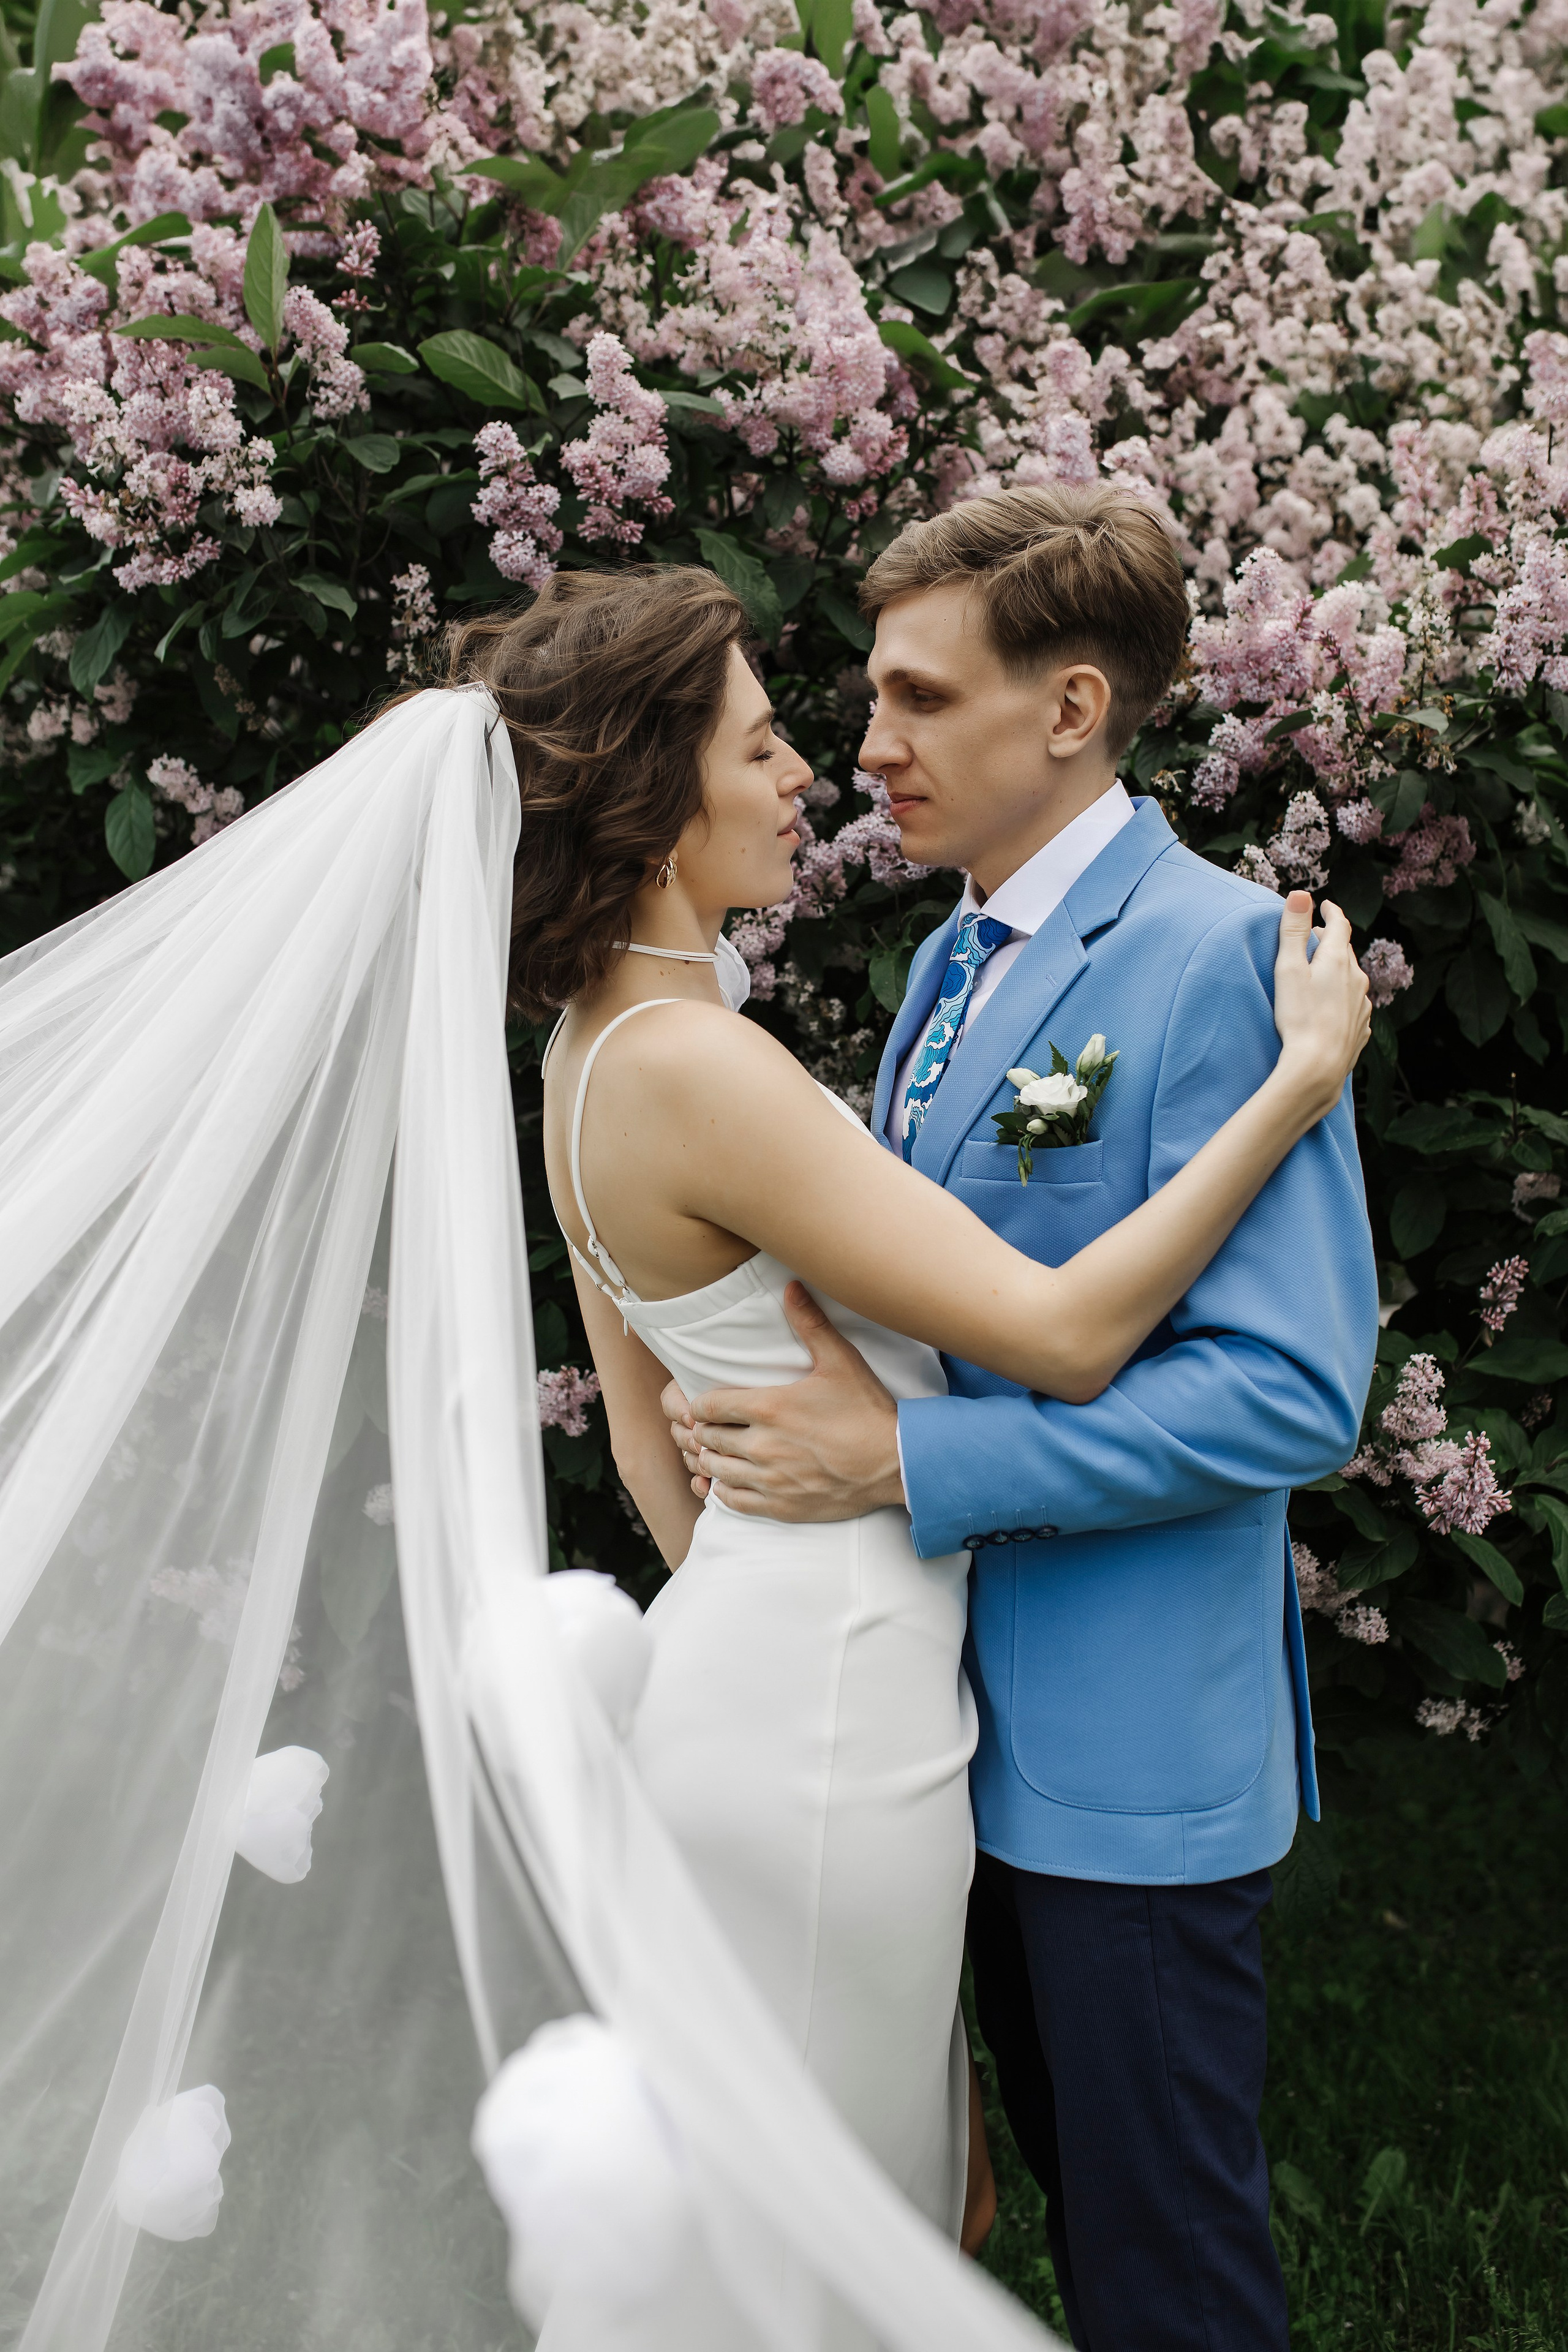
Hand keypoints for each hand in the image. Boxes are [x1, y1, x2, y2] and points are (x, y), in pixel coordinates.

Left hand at [661, 1282, 904, 1521]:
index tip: (712, 1403)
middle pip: (708, 1438)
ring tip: (725, 1452)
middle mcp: (762, 1446)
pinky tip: (736, 1480)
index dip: (703, 1404)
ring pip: (715, 1470)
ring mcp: (770, 1480)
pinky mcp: (780, 1506)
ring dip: (714, 1460)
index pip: (707, 1406)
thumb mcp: (840, 1361)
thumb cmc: (867, 1410)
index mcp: (769, 1408)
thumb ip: (810, 1324)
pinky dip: (726, 1490)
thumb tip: (791, 1286)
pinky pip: (732, 1502)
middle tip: (718, 1426)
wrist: (897, 1463)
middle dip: (708, 1430)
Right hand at [1271, 891, 1371, 1118]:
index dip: (1331, 912)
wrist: (1319, 1067)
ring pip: (1352, 977)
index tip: (1325, 905)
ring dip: (1339, 968)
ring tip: (1324, 970)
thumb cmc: (1299, 1017)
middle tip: (1317, 935)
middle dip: (1332, 939)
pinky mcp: (1360, 1028)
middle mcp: (1356, 979)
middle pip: (1346, 951)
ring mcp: (1362, 1005)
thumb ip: (1294, 930)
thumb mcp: (1289, 969)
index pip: (1340, 925)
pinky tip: (1334, 1004)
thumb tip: (1302, 893)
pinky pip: (1354, 1003)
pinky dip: (1343, 995)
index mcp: (1338, 961)